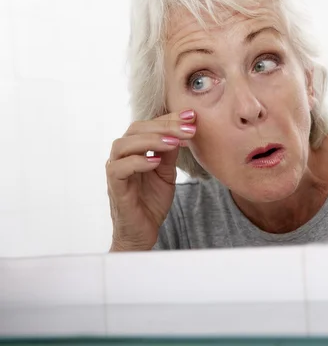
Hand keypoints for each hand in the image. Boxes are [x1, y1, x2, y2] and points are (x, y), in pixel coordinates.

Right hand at [106, 109, 195, 250]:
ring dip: (151, 140)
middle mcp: (122, 156)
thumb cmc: (151, 202)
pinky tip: (157, 162)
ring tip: (174, 143)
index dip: (169, 118)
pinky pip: (119, 168)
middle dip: (164, 125)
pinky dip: (138, 162)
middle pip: (136, 129)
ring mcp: (115, 170)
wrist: (142, 232)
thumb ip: (170, 153)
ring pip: (124, 144)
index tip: (192, 116)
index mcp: (134, 149)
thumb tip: (183, 130)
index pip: (149, 125)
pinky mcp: (114, 186)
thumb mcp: (167, 173)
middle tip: (188, 129)